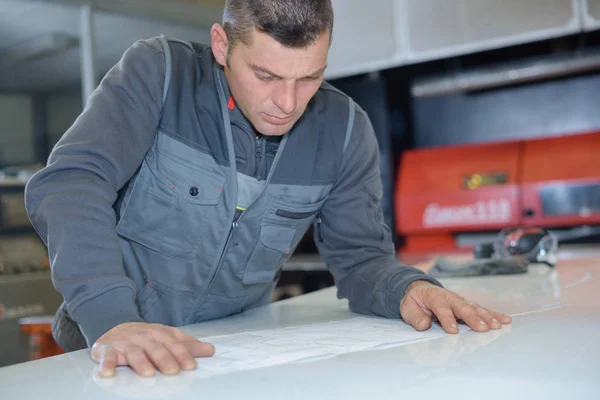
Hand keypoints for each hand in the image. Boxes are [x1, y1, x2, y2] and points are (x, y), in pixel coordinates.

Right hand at [91, 322, 214, 377]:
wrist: (115, 326)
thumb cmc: (146, 337)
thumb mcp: (168, 337)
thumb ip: (188, 345)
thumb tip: (210, 350)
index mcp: (160, 333)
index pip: (174, 344)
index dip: (183, 354)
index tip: (191, 365)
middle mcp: (143, 337)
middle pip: (155, 348)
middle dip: (164, 359)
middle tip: (172, 371)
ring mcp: (125, 344)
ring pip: (134, 353)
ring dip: (140, 363)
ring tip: (147, 373)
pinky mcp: (107, 350)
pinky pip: (106, 357)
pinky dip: (106, 365)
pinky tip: (108, 373)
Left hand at [400, 280, 511, 333]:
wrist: (419, 290)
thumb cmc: (414, 301)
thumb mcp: (408, 308)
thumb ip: (416, 317)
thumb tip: (424, 325)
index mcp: (434, 297)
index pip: (441, 308)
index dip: (447, 319)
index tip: (453, 331)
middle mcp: (450, 297)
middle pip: (462, 307)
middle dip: (473, 318)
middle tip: (482, 328)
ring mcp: (460, 301)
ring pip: (475, 308)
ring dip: (487, 317)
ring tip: (497, 326)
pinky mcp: (468, 306)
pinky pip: (482, 310)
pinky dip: (493, 314)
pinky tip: (505, 320)